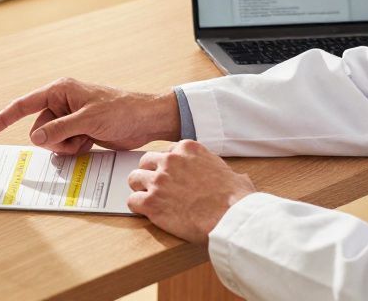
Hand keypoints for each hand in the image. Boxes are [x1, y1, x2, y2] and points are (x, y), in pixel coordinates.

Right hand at [0, 78, 180, 153]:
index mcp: (60, 90)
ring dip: (66, 146)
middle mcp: (62, 102)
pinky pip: (64, 146)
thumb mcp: (89, 120)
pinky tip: (90, 142)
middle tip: (76, 137)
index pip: (23, 105)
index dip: (3, 118)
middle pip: (38, 129)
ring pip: (50, 141)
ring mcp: (70, 118)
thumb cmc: (122, 110)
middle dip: (53, 139)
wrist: (147, 120)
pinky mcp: (79, 130)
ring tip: (86, 139)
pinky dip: (73, 148)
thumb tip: (37, 138)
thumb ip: (60, 129)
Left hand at [127, 140, 256, 243]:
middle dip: (150, 174)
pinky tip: (147, 212)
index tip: (172, 177)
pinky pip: (132, 201)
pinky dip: (138, 207)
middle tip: (157, 187)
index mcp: (188, 149)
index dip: (168, 166)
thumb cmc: (236, 199)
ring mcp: (159, 180)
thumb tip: (228, 176)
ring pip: (134, 178)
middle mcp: (170, 160)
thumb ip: (218, 169)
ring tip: (149, 199)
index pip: (167, 152)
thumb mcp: (231, 173)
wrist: (231, 218)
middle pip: (146, 162)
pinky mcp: (151, 202)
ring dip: (140, 189)